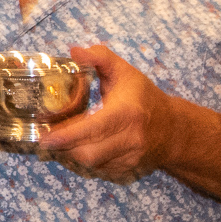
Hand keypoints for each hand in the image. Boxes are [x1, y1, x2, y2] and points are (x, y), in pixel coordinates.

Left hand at [34, 44, 179, 181]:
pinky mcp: (126, 170)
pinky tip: (78, 147)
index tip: (45, 137)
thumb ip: (101, 57)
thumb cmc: (144, 98)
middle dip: (63, 146)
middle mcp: (130, 139)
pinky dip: (83, 160)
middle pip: (88, 153)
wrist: (174, 130)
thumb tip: (74, 51)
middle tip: (46, 136)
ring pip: (91, 164)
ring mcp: (129, 158)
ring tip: (60, 140)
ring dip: (70, 153)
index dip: (68, 135)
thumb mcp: (125, 72)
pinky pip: (97, 170)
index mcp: (127, 113)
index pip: (95, 129)